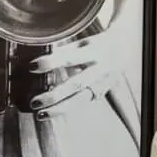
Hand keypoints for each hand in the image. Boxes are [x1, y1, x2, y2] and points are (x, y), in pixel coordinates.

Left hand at [25, 0, 142, 115]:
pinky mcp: (101, 93)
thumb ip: (64, 51)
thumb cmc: (97, 44)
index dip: (51, 62)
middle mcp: (100, 69)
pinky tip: (52, 112)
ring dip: (59, 109)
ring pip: (80, 99)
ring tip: (40, 114)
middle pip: (76, 85)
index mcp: (94, 51)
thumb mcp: (82, 43)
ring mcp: (102, 84)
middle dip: (55, 95)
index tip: (32, 66)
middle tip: (35, 102)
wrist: (124, 50)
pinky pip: (82, 103)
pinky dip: (66, 109)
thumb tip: (37, 59)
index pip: (70, 57)